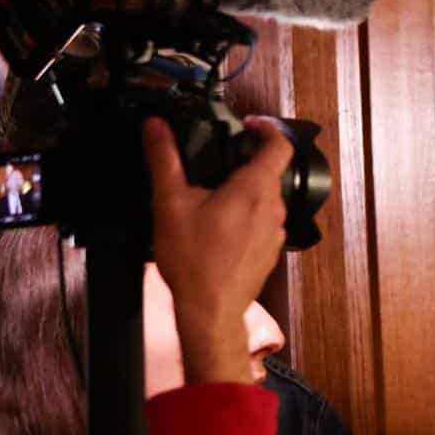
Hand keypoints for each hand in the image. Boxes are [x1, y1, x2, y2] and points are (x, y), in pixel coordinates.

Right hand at [145, 117, 293, 385]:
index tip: (246, 124)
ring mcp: (277, 232)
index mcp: (255, 190)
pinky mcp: (271, 251)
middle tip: (215, 159)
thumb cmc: (192, 259)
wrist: (211, 310)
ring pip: (266, 198)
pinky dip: (246, 213)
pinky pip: (263, 221)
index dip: (267, 127)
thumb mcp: (170, 202)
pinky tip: (219, 224)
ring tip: (212, 193)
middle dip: (245, 160)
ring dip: (244, 189)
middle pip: (269, 171)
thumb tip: (155, 126)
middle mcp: (274, 208)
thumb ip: (164, 159)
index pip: (279, 145)